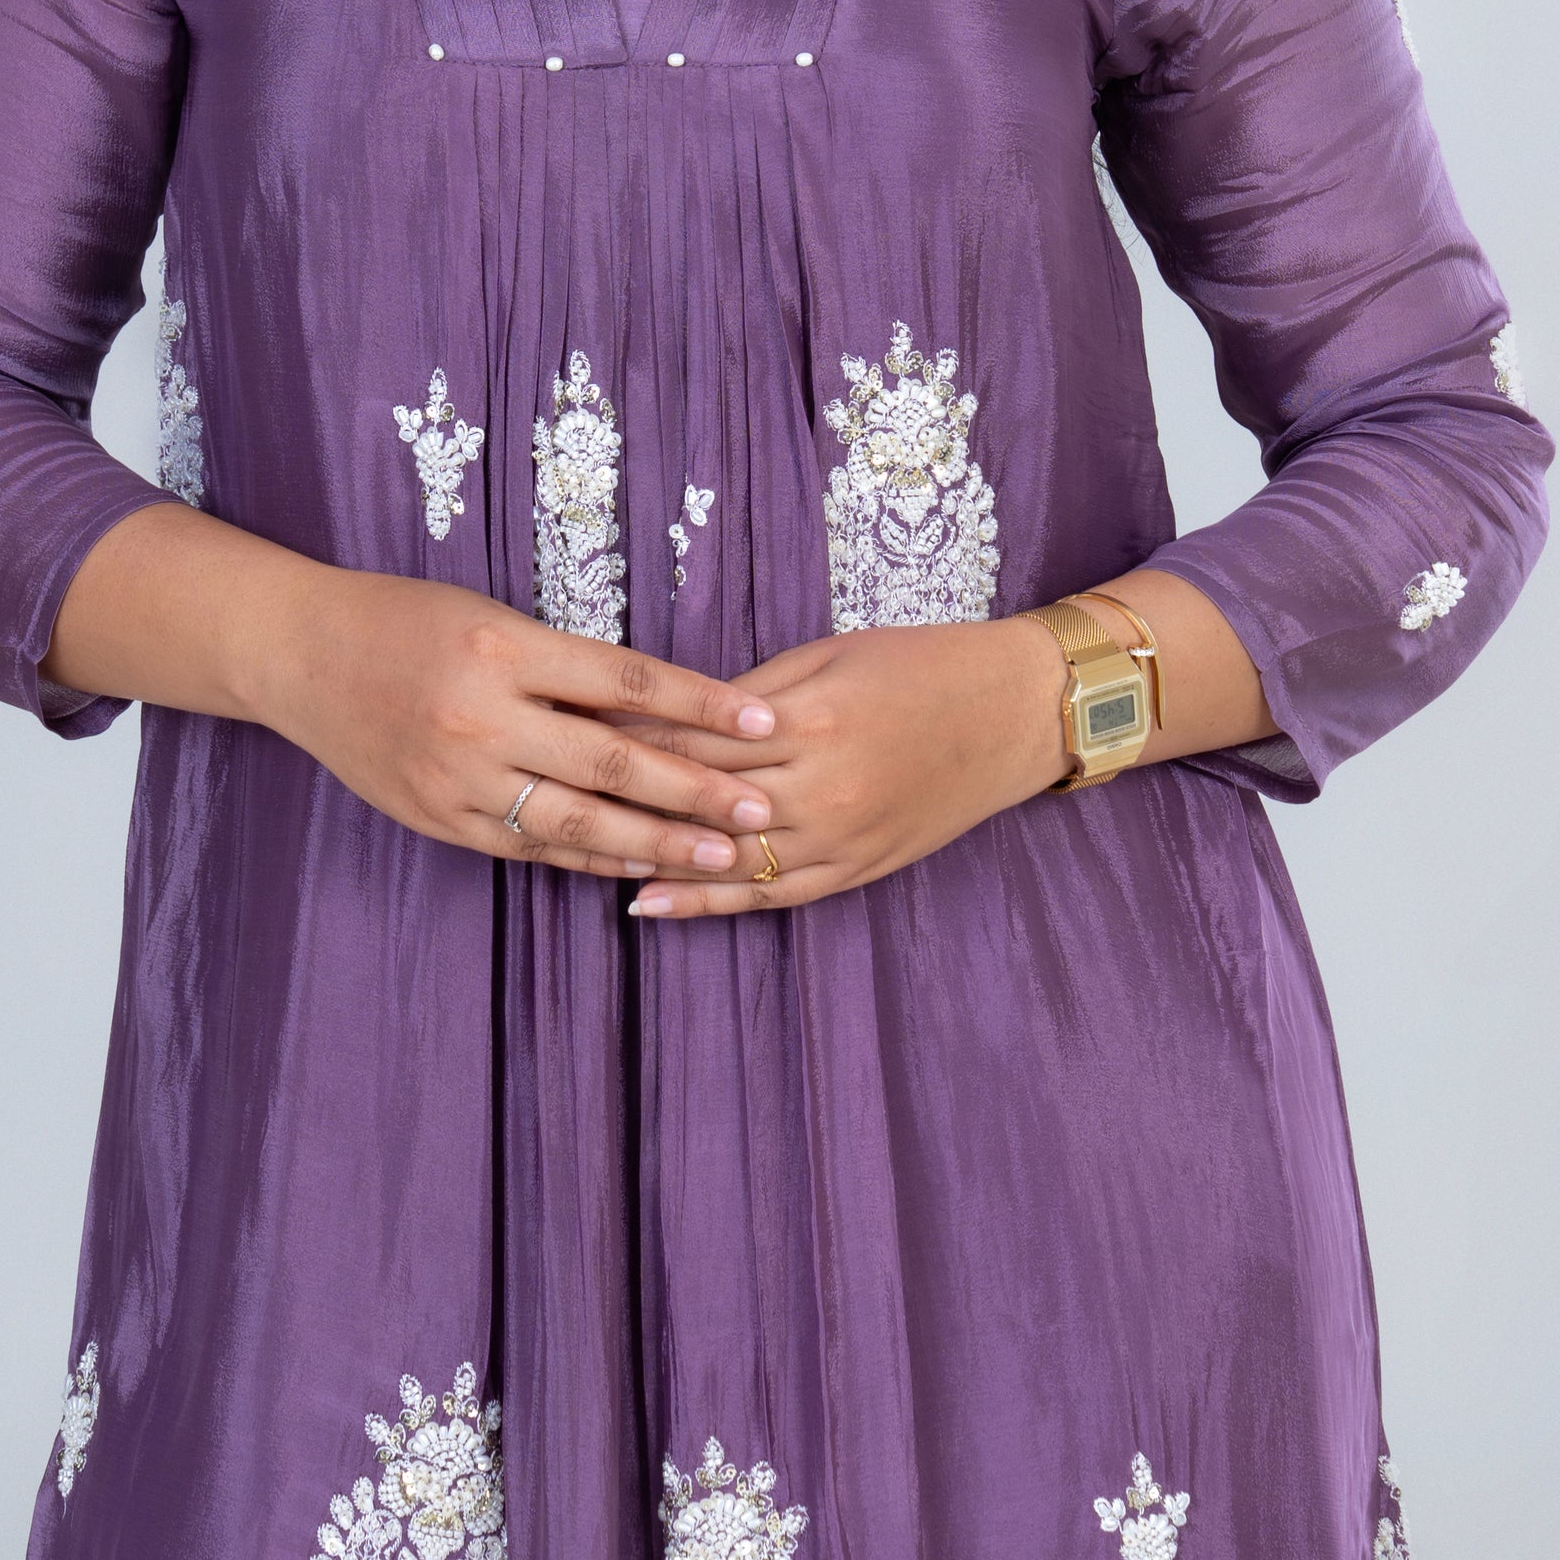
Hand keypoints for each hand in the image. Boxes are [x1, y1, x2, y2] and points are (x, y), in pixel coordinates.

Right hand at [243, 567, 780, 880]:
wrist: (301, 655)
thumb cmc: (407, 619)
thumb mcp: (492, 617)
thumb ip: (565, 666)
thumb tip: (659, 709)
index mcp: (505, 646)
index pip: (629, 680)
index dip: (703, 703)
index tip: (765, 720)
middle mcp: (483, 715)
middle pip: (614, 760)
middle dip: (698, 789)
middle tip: (764, 809)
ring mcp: (458, 776)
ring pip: (578, 819)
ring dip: (657, 838)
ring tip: (722, 852)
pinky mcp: (440, 817)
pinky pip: (530, 846)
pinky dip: (589, 856)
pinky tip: (638, 863)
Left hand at [598, 614, 1073, 916]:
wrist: (1015, 712)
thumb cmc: (920, 664)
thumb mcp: (829, 656)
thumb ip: (749, 695)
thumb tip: (666, 711)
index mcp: (809, 721)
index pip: (694, 735)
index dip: (624, 736)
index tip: (564, 732)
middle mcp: (820, 788)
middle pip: (697, 801)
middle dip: (619, 796)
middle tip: (544, 792)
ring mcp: (840, 838)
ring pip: (724, 859)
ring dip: (649, 858)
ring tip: (574, 856)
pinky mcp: (857, 870)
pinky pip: (771, 895)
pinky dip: (707, 903)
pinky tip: (651, 903)